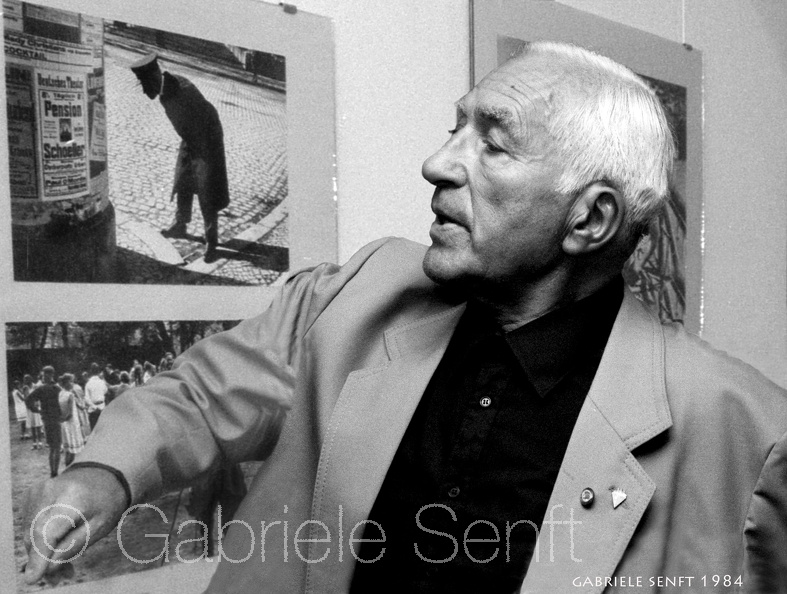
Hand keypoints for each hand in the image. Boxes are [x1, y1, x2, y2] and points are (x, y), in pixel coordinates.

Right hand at [23, 467, 127, 583]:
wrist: (103, 475)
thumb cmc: (106, 502)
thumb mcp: (100, 527)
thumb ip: (73, 546)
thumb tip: (47, 569)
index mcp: (73, 496)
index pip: (47, 530)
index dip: (39, 555)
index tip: (33, 578)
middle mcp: (50, 490)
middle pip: (35, 534)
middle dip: (43, 559)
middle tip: (62, 576)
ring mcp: (38, 491)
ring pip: (29, 532)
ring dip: (42, 551)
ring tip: (64, 565)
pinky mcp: (32, 495)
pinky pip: (30, 525)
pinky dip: (40, 539)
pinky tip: (57, 546)